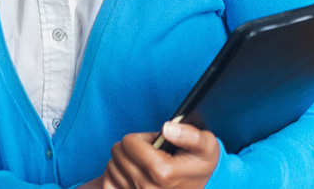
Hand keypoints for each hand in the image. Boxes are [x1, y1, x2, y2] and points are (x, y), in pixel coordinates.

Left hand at [102, 121, 218, 188]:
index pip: (129, 142)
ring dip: (124, 162)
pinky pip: (107, 183)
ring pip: (111, 167)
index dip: (142, 138)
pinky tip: (129, 175)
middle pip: (118, 153)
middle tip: (150, 155)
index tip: (155, 145)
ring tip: (143, 166)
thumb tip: (167, 129)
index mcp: (162, 172)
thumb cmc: (199, 166)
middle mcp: (146, 188)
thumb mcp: (206, 145)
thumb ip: (190, 134)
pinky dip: (115, 176)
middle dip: (132, 148)